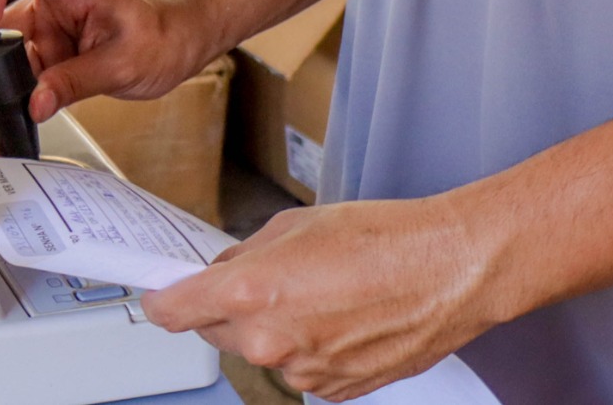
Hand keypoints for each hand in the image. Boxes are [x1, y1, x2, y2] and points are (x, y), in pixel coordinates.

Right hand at [0, 0, 221, 130]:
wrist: (181, 45)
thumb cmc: (162, 35)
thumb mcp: (124, 63)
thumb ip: (76, 82)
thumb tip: (35, 103)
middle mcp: (53, 8)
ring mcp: (49, 35)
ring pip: (5, 58)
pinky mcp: (51, 61)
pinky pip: (23, 80)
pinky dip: (9, 104)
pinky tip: (0, 129)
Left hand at [140, 196, 499, 399]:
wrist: (450, 271)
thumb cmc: (385, 239)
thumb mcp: (295, 224)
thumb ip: (247, 253)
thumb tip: (225, 269)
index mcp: (250, 293)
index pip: (174, 311)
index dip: (164, 300)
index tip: (162, 296)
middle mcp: (270, 340)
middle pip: (218, 332)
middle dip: (229, 308)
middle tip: (268, 279)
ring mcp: (303, 372)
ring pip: (263, 352)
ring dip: (276, 329)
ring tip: (323, 294)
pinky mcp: (335, 391)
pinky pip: (302, 369)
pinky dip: (310, 348)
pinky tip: (342, 318)